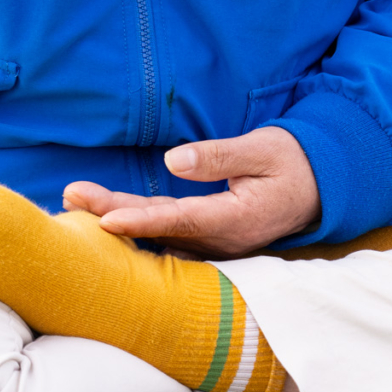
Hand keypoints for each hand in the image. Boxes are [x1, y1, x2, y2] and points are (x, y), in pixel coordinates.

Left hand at [62, 127, 320, 256]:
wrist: (320, 187)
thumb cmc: (293, 162)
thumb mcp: (264, 149)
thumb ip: (219, 157)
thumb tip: (172, 161)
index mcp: (238, 218)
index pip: (181, 219)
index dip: (142, 220)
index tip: (106, 219)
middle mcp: (222, 238)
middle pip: (159, 229)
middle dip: (113, 213)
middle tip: (71, 198)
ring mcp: (215, 242)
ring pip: (159, 232)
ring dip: (118, 216)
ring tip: (76, 203)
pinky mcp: (210, 236)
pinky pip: (168, 233)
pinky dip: (137, 223)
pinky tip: (106, 216)